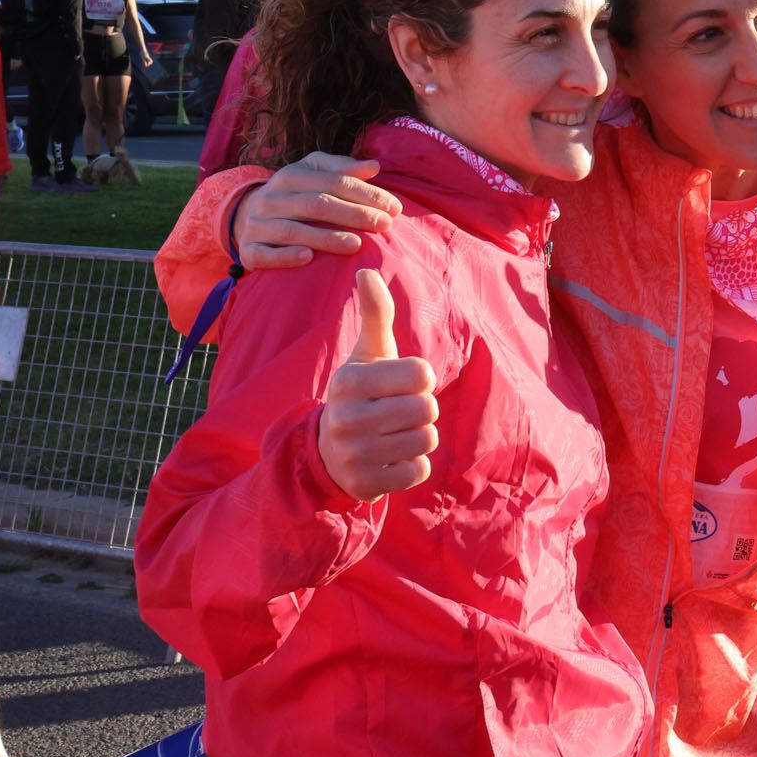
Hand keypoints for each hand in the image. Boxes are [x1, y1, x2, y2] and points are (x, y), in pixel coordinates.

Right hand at [235, 154, 402, 269]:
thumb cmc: (292, 195)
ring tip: (357, 245)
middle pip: (317, 204)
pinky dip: (286, 256)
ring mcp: (257, 224)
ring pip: (293, 230)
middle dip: (354, 214)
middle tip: (384, 225)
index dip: (365, 193)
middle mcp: (271, 198)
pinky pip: (266, 254)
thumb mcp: (312, 174)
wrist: (244, 218)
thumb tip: (374, 166)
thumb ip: (342, 169)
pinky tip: (309, 258)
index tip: (394, 207)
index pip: (333, 182)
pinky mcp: (248, 250)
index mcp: (290, 176)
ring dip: (326, 238)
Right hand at [317, 269, 437, 500]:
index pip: (422, 374)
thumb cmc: (362, 393)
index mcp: (350, 381)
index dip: (420, 378)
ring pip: (426, 440)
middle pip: (428, 409)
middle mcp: (347, 418)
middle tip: (398, 411)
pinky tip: (390, 458)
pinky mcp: (366, 485)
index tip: (400, 384)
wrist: (328, 451)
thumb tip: (367, 271)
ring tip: (393, 433)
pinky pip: (419, 471)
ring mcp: (355, 455)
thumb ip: (375, 314)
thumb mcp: (367, 354)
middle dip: (422, 409)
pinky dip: (413, 465)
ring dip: (419, 436)